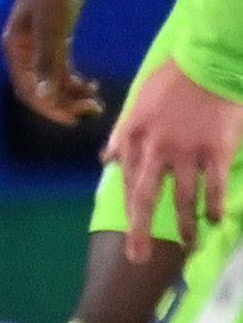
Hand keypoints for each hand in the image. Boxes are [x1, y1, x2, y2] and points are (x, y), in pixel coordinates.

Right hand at [1, 0, 102, 124]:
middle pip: (41, 89)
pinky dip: (75, 80)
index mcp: (15, 50)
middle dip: (64, 104)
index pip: (28, 90)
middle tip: (93, 111)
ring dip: (72, 94)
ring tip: (97, 101)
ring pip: (53, 81)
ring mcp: (39, 46)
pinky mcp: (56, 39)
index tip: (75, 119)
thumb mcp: (52, 29)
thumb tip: (45, 96)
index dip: (50, 108)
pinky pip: (62, 69)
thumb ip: (49, 63)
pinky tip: (92, 85)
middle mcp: (24, 52)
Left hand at [107, 60, 242, 262]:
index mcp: (133, 137)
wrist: (208, 64)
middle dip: (141, 231)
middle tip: (139, 258)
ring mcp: (187, 152)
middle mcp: (156, 149)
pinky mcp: (216, 152)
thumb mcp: (136, 105)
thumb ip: (122, 135)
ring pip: (183, 198)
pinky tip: (215, 220)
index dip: (130, 208)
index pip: (128, 180)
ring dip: (186, 225)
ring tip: (188, 245)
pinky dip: (214, 206)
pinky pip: (214, 187)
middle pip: (146, 198)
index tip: (132, 229)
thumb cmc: (171, 82)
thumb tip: (106, 159)